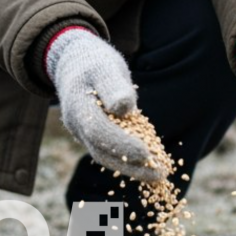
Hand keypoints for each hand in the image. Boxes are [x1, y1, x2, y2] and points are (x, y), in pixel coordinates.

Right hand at [46, 28, 166, 181]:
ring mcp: (82, 132)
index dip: (121, 145)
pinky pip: (109, 150)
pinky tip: (150, 164)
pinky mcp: (93, 134)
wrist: (76, 62)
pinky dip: (128, 159)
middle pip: (102, 152)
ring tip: (158, 174)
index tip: (147, 155)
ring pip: (105, 155)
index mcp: (78, 106)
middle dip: (131, 165)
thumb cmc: (94, 61)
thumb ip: (113, 86)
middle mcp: (77, 124)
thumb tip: (124, 107)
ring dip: (132, 168)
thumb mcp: (105, 66)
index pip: (98, 131)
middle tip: (159, 174)